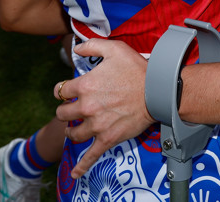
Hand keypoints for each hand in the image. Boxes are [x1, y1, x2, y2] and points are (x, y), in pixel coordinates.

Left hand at [54, 38, 152, 178]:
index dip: (62, 90)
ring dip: (72, 130)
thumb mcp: (115, 48)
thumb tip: (77, 48)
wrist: (157, 89)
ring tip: (74, 128)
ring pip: (73, 133)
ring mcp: (97, 125)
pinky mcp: (108, 138)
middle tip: (72, 108)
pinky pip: (91, 156)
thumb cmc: (137, 68)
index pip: (61, 91)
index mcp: (85, 85)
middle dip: (66, 110)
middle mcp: (87, 106)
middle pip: (63, 114)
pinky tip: (75, 173)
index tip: (66, 91)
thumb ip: (92, 45)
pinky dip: (82, 166)